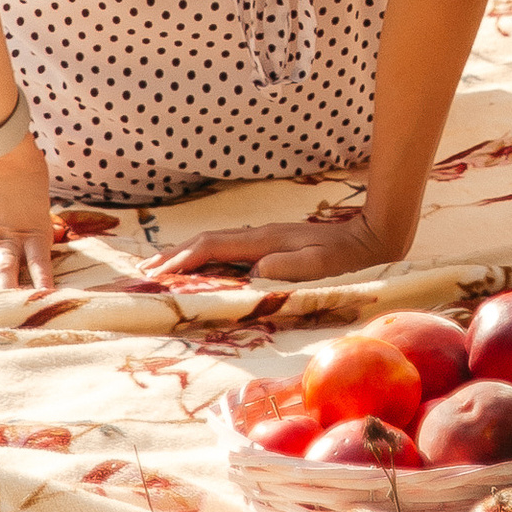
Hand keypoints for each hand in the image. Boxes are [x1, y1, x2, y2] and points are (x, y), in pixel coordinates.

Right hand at [139, 212, 377, 288]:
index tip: (159, 274)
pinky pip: (225, 249)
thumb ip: (290, 266)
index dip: (184, 260)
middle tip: (144, 271)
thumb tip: (256, 271)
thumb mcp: (321, 265)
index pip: (213, 247)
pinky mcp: (267, 244)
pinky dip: (203, 256)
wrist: (368, 238)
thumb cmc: (346, 258)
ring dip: (184, 254)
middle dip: (173, 255)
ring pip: (213, 243)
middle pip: (205, 241)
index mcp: (264, 241)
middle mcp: (258, 236)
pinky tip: (198, 266)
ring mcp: (261, 238)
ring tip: (159, 268)